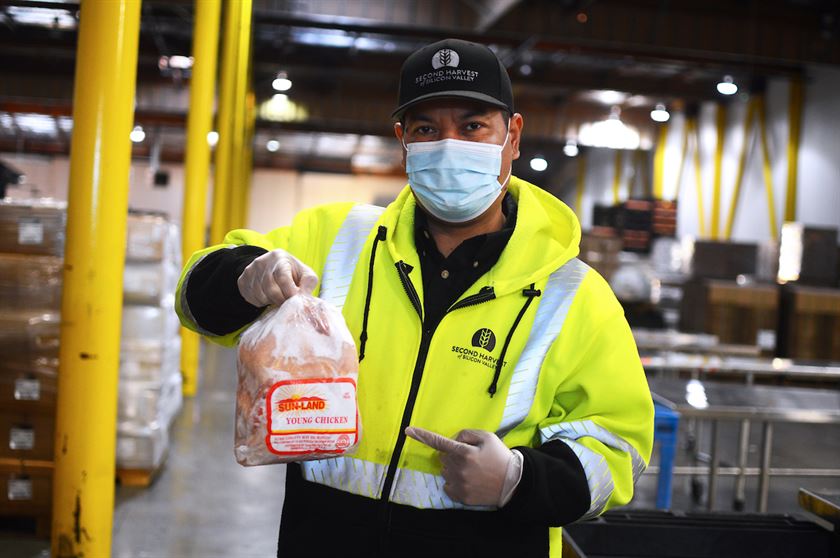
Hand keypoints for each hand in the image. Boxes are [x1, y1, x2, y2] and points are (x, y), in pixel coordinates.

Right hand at [237, 249, 318, 306]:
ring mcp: (250, 271)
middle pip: (270, 289)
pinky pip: (250, 298)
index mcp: (279, 257)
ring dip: (271, 301)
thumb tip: (305, 297)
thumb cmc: (293, 273)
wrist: (272, 267)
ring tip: (278, 297)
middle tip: (286, 302)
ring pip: (260, 295)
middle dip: (281, 300)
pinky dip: (260, 302)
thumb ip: (309, 284)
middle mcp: (262, 262)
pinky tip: (267, 296)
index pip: (283, 278)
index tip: (294, 300)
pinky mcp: (242, 280)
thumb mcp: (305, 274)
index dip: (289, 293)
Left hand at [405, 426, 522, 506]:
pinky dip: (453, 482)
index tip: (407, 430)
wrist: (513, 482)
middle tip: (470, 457)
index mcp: (465, 452)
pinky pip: (447, 486)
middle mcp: (459, 469)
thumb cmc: (499, 456)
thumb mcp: (487, 437)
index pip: (439, 442)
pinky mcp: (461, 497)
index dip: (422, 435)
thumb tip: (452, 441)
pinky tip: (468, 481)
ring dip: (453, 468)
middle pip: (443, 457)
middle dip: (452, 455)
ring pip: (444, 471)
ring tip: (472, 470)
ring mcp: (459, 484)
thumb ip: (466, 434)